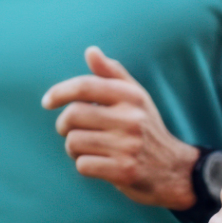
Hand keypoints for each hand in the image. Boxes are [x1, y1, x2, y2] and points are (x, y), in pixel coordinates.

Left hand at [43, 46, 199, 208]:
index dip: (60, 91)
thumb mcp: (136, 97)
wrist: (174, 169)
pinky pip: (82, 165)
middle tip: (72, 131)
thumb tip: (90, 51)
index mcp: (131, 96)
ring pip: (73, 141)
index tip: (47, 101)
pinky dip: (84, 165)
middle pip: (72, 115)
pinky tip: (98, 164)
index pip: (86, 86)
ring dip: (74, 148)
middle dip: (64, 125)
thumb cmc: (146, 129)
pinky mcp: (124, 171)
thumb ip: (112, 74)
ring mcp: (128, 145)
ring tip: (89, 148)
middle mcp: (131, 118)